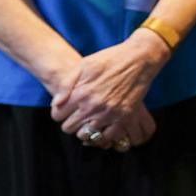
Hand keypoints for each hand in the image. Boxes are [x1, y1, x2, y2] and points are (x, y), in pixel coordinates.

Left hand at [50, 35, 168, 144]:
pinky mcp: (124, 118)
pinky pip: (107, 137)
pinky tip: (102, 126)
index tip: (66, 109)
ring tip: (88, 121)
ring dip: (84, 129)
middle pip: (69, 128)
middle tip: (77, 114)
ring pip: (85, 136)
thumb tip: (56, 103)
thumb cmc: (110, 59)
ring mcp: (109, 114)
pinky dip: (102, 135)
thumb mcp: (84, 65)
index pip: (57, 115)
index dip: (59, 112)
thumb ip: (66, 84)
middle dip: (70, 121)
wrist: (139, 58)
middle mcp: (93, 107)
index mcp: (81, 93)